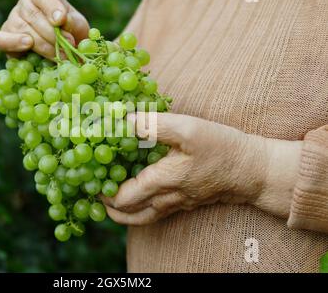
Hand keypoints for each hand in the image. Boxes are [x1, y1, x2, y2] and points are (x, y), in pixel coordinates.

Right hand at [0, 0, 88, 57]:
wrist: (59, 52)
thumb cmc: (69, 34)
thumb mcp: (77, 27)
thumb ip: (73, 22)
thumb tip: (61, 20)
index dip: (53, 7)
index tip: (61, 20)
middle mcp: (24, 4)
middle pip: (34, 17)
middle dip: (54, 35)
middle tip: (68, 46)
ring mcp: (12, 20)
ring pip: (23, 30)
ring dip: (43, 45)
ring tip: (58, 56)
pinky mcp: (3, 38)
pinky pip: (1, 39)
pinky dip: (13, 43)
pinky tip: (27, 45)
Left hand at [102, 112, 301, 224]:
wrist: (252, 170)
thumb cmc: (221, 148)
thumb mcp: (188, 128)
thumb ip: (153, 125)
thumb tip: (124, 120)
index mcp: (161, 182)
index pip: (121, 197)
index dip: (101, 189)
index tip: (88, 174)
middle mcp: (165, 199)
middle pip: (125, 213)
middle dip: (104, 202)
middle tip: (90, 185)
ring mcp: (174, 204)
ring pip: (138, 218)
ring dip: (118, 211)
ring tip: (103, 195)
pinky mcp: (183, 203)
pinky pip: (152, 213)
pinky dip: (136, 208)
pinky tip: (133, 194)